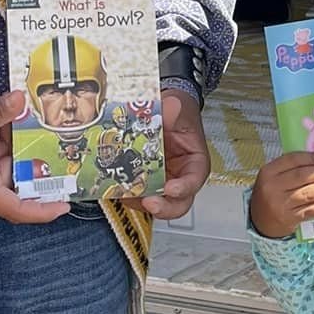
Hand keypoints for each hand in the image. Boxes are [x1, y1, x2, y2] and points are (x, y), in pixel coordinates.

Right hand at [0, 93, 68, 222]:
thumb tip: (21, 100)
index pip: (20, 209)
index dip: (45, 209)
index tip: (66, 203)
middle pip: (17, 179)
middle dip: (35, 159)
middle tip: (57, 139)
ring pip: (6, 162)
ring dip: (17, 142)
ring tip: (37, 118)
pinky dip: (1, 137)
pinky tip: (12, 116)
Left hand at [135, 89, 210, 220]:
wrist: (165, 111)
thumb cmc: (178, 113)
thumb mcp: (178, 108)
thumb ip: (174, 109)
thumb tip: (170, 106)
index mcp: (195, 162)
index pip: (194, 180)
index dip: (184, 188)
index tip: (171, 189)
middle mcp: (180, 176)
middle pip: (178, 202)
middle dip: (164, 207)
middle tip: (148, 202)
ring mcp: (162, 181)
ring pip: (156, 203)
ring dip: (141, 203)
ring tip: (127, 194)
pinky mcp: (145, 181)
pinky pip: (138, 194)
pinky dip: (129, 195)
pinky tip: (118, 188)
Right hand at [250, 152, 313, 239]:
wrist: (260, 220)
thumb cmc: (271, 193)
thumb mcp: (274, 177)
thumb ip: (293, 168)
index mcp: (269, 172)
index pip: (293, 160)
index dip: (313, 158)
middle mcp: (273, 187)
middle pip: (302, 177)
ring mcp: (281, 204)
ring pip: (308, 193)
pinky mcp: (290, 218)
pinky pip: (311, 209)